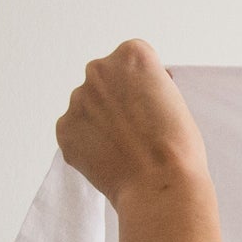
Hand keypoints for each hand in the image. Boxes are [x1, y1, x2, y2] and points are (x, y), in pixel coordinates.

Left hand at [55, 40, 209, 209]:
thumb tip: (132, 93)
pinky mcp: (64, 128)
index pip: (133, 62)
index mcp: (132, 55)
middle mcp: (99, 69)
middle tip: (136, 129)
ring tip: (124, 148)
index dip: (144, 86)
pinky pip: (75, 132)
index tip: (151, 106)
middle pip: (106, 79)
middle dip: (116, 99)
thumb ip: (149, 88)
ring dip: (100, 121)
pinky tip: (109, 158)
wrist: (160, 186)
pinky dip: (87, 144)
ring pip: (88, 106)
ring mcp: (78, 99)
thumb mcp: (174, 101)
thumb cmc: (177, 148)